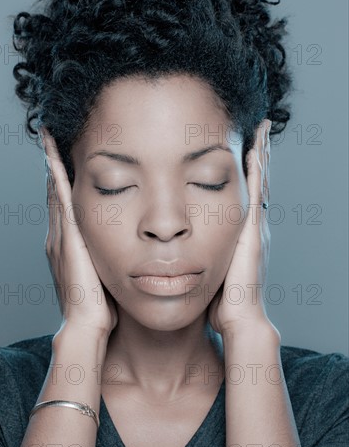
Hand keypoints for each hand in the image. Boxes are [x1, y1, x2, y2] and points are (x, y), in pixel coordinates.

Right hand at [39, 127, 117, 337]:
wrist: (86, 325)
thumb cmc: (99, 306)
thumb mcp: (103, 276)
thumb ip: (105, 260)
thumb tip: (124, 252)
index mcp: (69, 245)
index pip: (65, 207)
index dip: (64, 184)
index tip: (66, 162)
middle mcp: (60, 237)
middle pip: (56, 194)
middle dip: (56, 168)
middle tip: (54, 141)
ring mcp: (60, 237)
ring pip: (56, 193)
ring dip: (54, 167)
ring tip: (51, 142)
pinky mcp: (67, 238)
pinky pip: (60, 202)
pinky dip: (57, 179)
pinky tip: (56, 159)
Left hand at [207, 119, 279, 340]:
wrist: (237, 317)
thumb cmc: (222, 299)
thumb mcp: (212, 269)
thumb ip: (205, 256)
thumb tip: (185, 249)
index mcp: (241, 233)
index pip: (243, 194)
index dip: (246, 171)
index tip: (242, 147)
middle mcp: (252, 225)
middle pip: (257, 181)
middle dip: (258, 154)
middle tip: (260, 129)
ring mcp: (256, 226)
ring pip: (259, 182)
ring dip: (261, 155)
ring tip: (262, 130)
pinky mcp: (253, 230)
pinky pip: (256, 193)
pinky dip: (257, 171)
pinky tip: (255, 149)